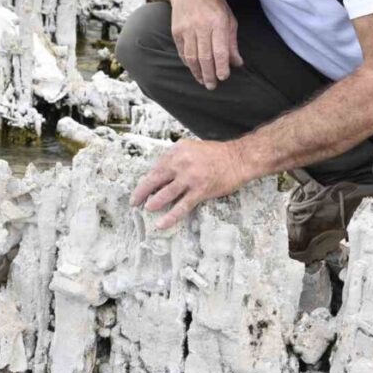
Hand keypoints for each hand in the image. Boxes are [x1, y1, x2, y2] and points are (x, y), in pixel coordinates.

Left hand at [130, 140, 250, 228]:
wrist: (238, 158)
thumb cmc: (216, 154)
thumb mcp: (191, 148)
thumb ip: (177, 159)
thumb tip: (161, 174)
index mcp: (177, 151)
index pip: (157, 167)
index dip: (148, 179)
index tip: (142, 188)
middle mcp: (181, 163)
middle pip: (155, 179)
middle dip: (142, 191)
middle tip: (134, 201)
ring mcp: (190, 178)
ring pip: (165, 194)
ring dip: (154, 202)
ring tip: (147, 208)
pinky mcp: (200, 191)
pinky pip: (181, 206)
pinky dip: (170, 217)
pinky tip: (161, 224)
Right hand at [166, 0, 243, 89]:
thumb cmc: (213, 2)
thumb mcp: (228, 17)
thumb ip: (232, 42)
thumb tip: (237, 63)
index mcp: (218, 22)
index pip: (220, 50)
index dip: (222, 66)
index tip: (224, 77)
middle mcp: (201, 26)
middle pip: (205, 57)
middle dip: (209, 75)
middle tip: (213, 86)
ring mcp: (187, 29)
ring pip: (192, 57)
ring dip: (198, 72)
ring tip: (203, 81)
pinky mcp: (176, 31)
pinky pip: (182, 52)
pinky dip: (189, 63)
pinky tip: (194, 69)